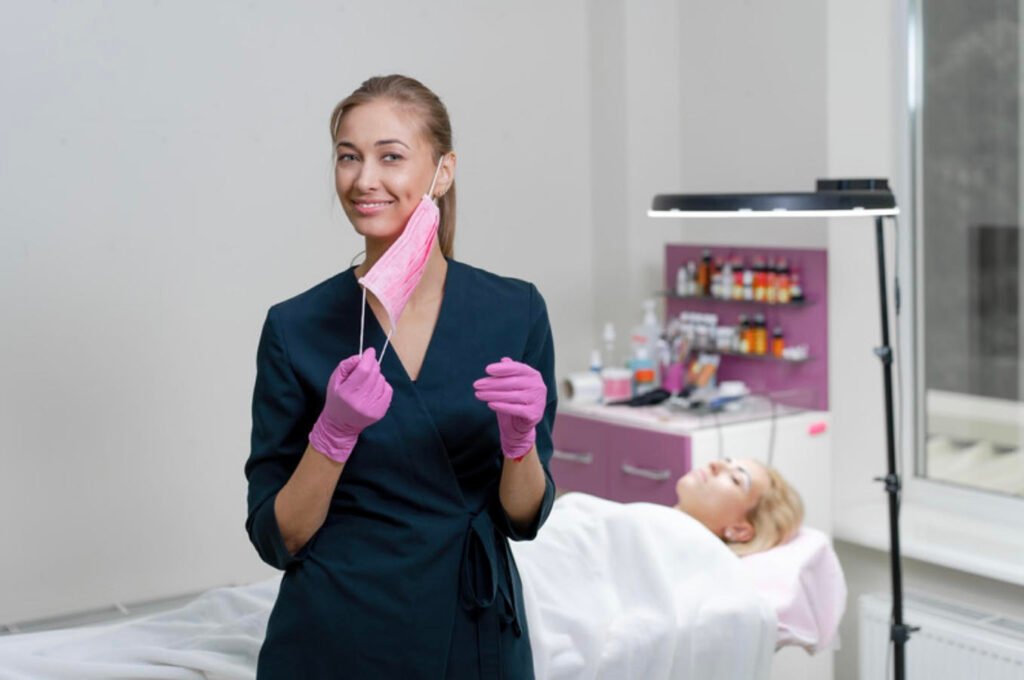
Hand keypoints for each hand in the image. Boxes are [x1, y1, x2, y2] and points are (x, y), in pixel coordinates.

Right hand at [309, 348, 392, 462]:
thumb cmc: (336, 399)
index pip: (363, 371)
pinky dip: (382, 385)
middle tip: (367, 365)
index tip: (370, 351)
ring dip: (376, 376)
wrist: (340, 424)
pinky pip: (388, 390)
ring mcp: (372, 408)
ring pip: (381, 381)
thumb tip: (361, 356)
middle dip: (372, 365)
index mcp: (347, 393)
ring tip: (367, 381)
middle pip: (374, 374)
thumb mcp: (334, 380)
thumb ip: (346, 366)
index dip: (368, 358)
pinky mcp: (380, 412)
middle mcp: (360, 401)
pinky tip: (374, 388)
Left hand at [473, 357, 546, 460]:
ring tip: (478, 394)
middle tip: (476, 384)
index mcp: (533, 375)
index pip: (517, 368)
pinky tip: (490, 404)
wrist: (519, 426)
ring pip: (513, 396)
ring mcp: (538, 401)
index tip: (487, 370)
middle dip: (492, 383)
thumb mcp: (510, 385)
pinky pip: (516, 409)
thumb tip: (504, 360)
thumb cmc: (513, 401)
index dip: (502, 369)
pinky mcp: (534, 414)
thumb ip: (508, 372)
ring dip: (493, 394)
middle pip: (513, 382)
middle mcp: (538, 386)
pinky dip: (502, 406)